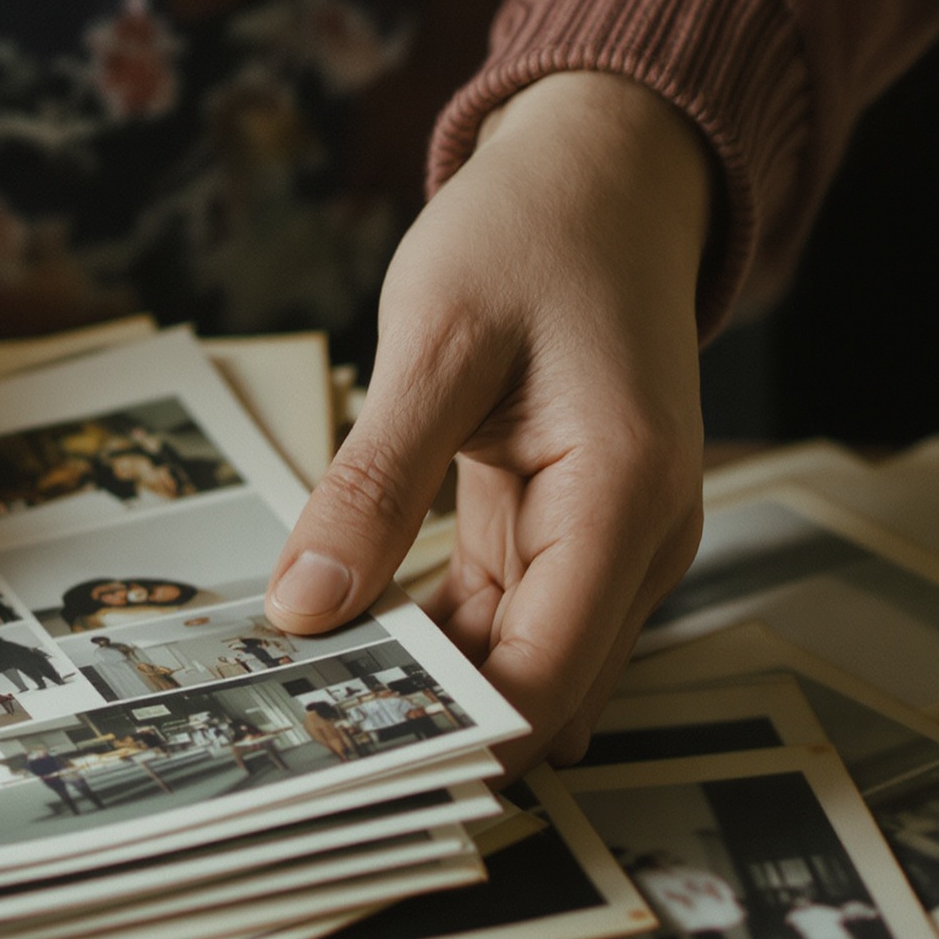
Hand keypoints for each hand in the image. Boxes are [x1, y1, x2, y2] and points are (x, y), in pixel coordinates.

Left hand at [263, 71, 709, 769]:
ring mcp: (607, 543)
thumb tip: (306, 605)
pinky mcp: (567, 533)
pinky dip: (434, 641)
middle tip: (302, 756)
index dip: (456, 737)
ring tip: (306, 715)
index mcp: (622, 496)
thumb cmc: (534, 234)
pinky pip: (501, 619)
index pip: (545, 676)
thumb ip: (373, 482)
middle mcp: (636, 540)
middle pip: (538, 689)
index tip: (349, 764)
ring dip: (427, 689)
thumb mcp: (434, 343)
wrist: (607, 174)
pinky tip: (348, 650)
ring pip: (516, 662)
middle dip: (433, 727)